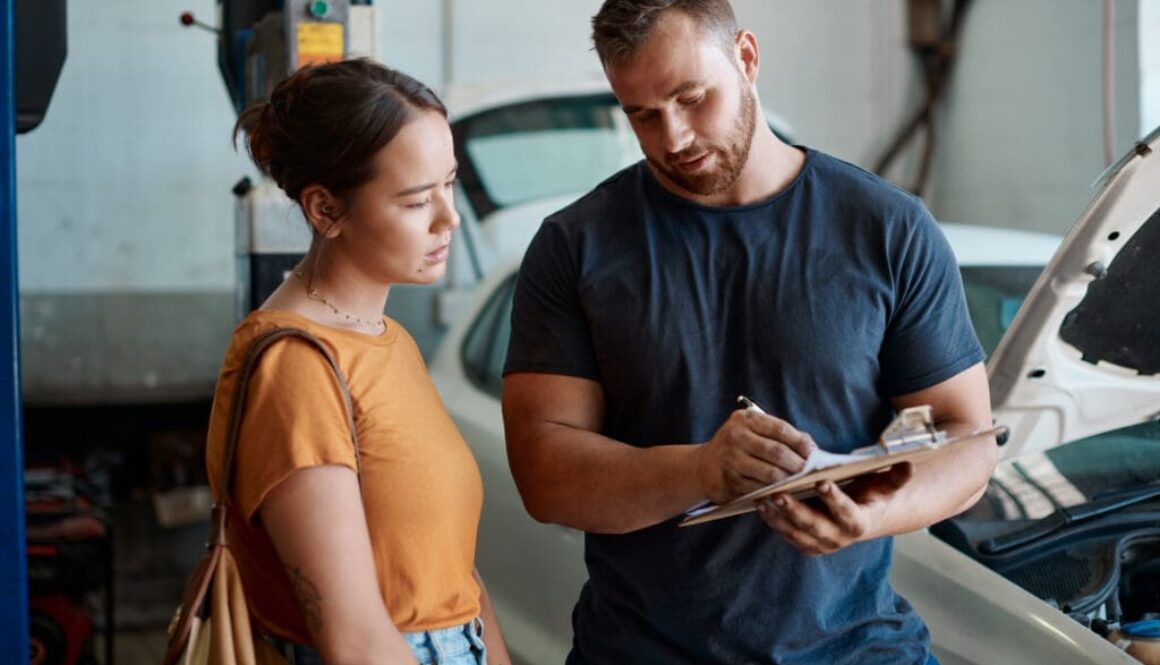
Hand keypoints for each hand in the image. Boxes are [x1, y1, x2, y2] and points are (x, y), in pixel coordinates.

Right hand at [695, 409, 814, 504]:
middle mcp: (735, 436)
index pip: (781, 429)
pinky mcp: (728, 481)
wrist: (702, 466)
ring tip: (799, 483)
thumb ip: (780, 435)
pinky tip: (782, 493)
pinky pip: (759, 489)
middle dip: (797, 463)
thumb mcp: (753, 432)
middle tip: (809, 472)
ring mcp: (730, 459)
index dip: (801, 442)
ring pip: (770, 473)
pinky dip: (774, 492)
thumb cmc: (738, 447)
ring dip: (788, 480)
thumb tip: (812, 449)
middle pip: (777, 452)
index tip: (813, 453)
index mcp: (745, 419)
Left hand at [755, 462, 913, 555]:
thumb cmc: (872, 494)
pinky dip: (773, 521)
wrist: (863, 517)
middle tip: (779, 494)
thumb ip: (896, 476)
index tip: (822, 482)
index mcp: (860, 523)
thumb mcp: (885, 484)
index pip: (848, 514)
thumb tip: (909, 463)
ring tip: (763, 498)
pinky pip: (787, 534)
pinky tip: (761, 505)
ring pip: (796, 533)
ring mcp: (821, 544)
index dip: (836, 500)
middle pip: (816, 527)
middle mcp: (840, 538)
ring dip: (779, 517)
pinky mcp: (806, 544)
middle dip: (796, 511)